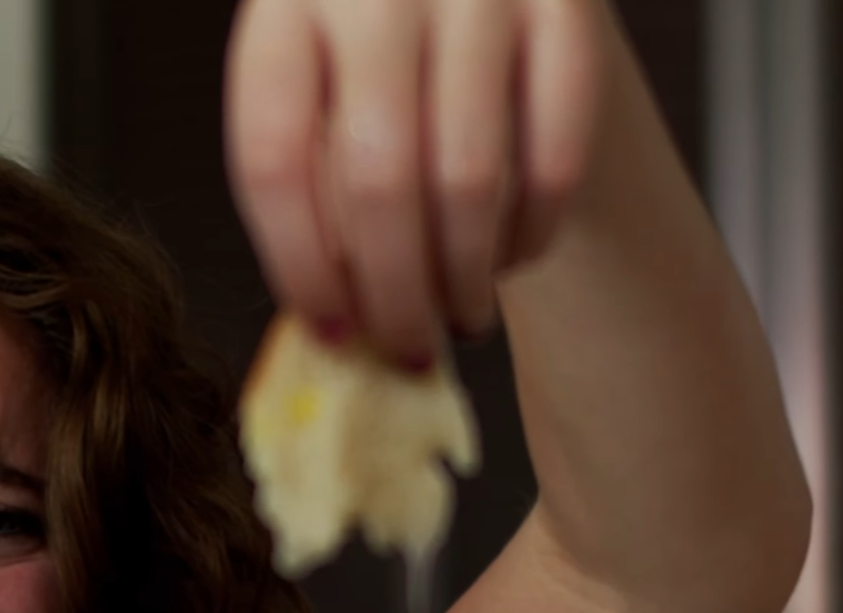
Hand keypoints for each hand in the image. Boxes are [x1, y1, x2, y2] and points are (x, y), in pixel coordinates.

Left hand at [225, 0, 607, 369]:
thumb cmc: (380, 48)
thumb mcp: (319, 79)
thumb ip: (313, 178)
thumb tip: (337, 321)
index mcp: (285, 4)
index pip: (275, 156)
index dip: (300, 264)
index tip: (331, 331)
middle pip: (377, 180)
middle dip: (396, 295)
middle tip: (408, 348)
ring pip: (469, 179)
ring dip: (466, 279)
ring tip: (461, 318)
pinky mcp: (567, 5)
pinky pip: (555, 156)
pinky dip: (533, 230)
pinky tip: (512, 258)